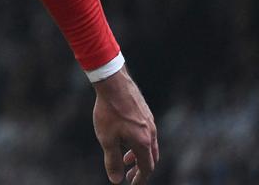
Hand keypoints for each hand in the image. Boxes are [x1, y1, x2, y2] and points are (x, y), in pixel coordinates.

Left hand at [92, 67, 158, 183]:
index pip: (146, 168)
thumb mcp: (107, 139)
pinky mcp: (145, 114)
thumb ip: (112, 161)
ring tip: (125, 160)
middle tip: (130, 176)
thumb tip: (116, 180)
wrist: (113, 83)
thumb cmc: (109, 111)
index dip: (140, 179)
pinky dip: (138, 143)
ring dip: (138, 155)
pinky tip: (125, 139)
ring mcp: (150, 122)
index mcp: (144, 142)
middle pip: (151, 158)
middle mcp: (151, 133)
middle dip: (141, 169)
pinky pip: (146, 134)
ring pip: (149, 145)